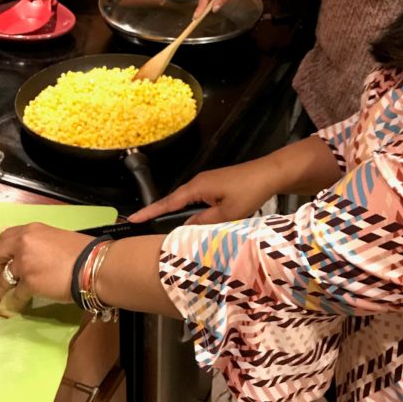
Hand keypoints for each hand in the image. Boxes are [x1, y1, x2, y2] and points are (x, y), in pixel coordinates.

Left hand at [0, 222, 93, 309]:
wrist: (92, 266)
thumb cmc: (81, 250)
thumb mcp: (56, 237)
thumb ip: (38, 242)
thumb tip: (27, 250)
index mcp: (31, 230)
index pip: (6, 236)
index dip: (3, 249)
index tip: (4, 258)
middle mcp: (23, 244)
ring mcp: (24, 264)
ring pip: (3, 277)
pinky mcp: (28, 283)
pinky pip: (16, 293)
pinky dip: (15, 300)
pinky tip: (14, 304)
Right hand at [127, 158, 281, 225]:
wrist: (268, 173)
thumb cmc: (249, 191)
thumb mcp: (227, 213)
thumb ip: (204, 222)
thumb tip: (185, 228)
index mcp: (197, 187)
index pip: (168, 203)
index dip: (150, 212)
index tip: (133, 219)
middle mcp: (198, 182)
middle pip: (174, 201)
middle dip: (159, 212)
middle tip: (142, 225)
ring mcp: (207, 182)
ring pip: (186, 201)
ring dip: (176, 213)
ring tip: (162, 227)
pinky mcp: (215, 185)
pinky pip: (196, 199)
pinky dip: (189, 210)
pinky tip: (191, 221)